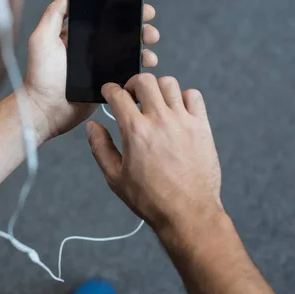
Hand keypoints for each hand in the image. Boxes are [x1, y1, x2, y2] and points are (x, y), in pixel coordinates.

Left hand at [25, 0, 160, 140]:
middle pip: (122, 32)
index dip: (122, 8)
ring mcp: (102, 66)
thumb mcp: (41, 38)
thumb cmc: (39, 75)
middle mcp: (92, 48)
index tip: (137, 1)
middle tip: (149, 27)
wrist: (45, 110)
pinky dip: (140, 68)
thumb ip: (54, 14)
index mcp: (78, 34)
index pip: (104, 16)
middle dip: (140, 26)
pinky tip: (146, 65)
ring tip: (149, 46)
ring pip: (130, 51)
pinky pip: (129, 73)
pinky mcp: (109, 84)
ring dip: (144, 46)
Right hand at [85, 74, 222, 232]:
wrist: (188, 213)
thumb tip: (92, 127)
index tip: (109, 92)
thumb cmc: (151, 199)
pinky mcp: (202, 127)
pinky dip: (183, 98)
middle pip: (145, 80)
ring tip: (154, 103)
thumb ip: (100, 147)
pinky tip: (176, 111)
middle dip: (133, 84)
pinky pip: (194, 96)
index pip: (118, 94)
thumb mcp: (115, 177)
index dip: (109, 89)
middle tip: (131, 96)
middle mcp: (160, 120)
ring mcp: (183, 121)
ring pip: (170, 83)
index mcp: (135, 131)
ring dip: (158, 89)